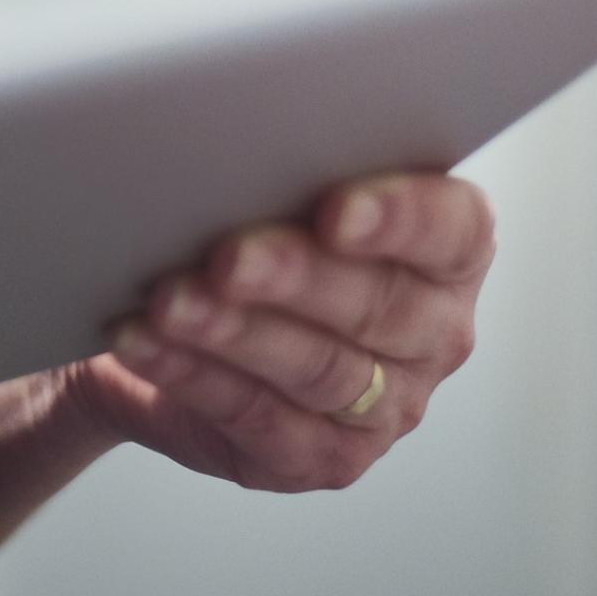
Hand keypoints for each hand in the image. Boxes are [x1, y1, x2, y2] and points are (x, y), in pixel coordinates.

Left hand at [57, 174, 494, 490]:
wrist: (172, 327)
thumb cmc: (243, 232)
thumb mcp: (277, 192)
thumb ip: (288, 167)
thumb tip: (235, 137)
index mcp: (448, 252)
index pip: (451, 229)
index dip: (399, 218)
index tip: (335, 210)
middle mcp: (434, 333)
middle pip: (378, 305)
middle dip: (295, 277)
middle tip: (228, 257)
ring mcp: (388, 407)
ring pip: (316, 369)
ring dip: (235, 333)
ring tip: (170, 301)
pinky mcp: (324, 458)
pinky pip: (258, 418)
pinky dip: (192, 375)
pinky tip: (145, 342)